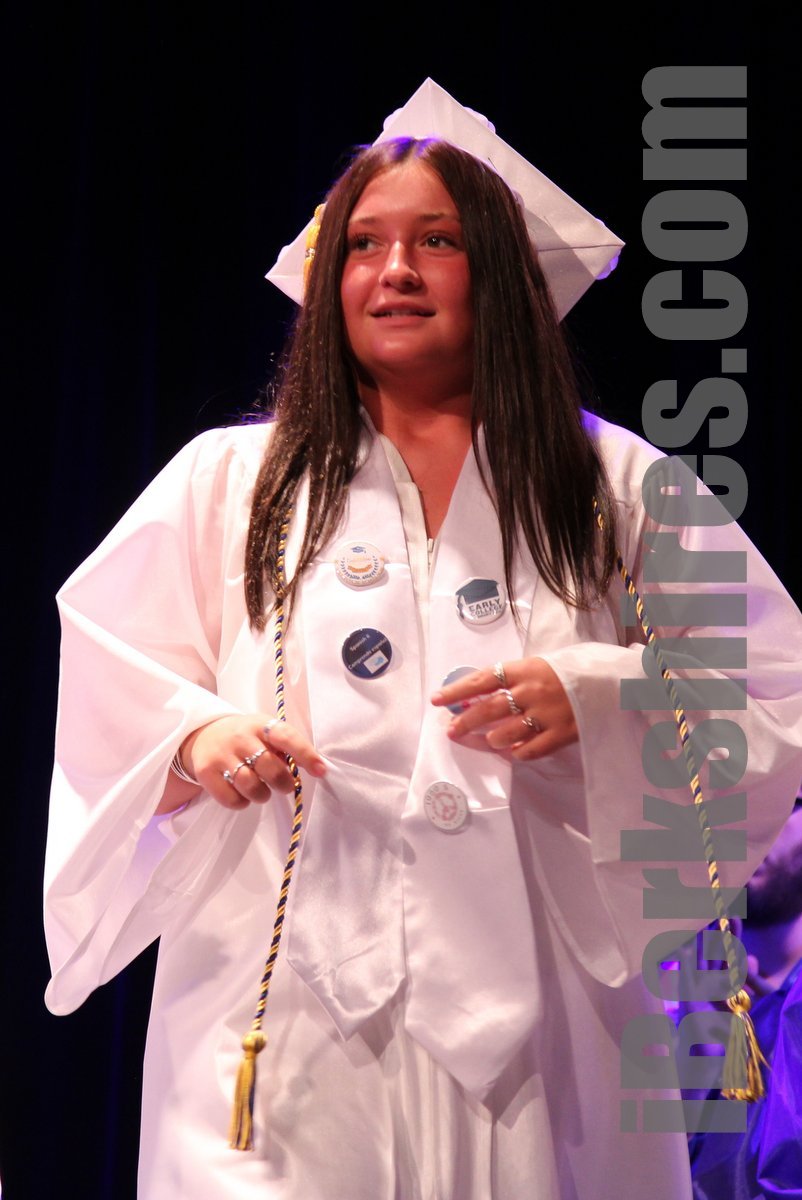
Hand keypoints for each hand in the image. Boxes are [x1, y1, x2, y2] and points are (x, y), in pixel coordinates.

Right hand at [159, 714, 326, 812]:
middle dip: (283, 782)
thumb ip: (286, 747)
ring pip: (250, 785)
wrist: (204, 734)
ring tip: (262, 790)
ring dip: (262, 795)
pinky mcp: (206, 772)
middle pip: (269, 767)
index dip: (305, 754)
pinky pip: (231, 799)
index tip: (320, 771)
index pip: (286, 737)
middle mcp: (241, 737)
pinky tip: (243, 794)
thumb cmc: (246, 737)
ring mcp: (221, 754)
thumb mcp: (265, 732)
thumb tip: (315, 768)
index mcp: (261, 725)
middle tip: (285, 785)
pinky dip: (242, 802)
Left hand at [431, 657, 577, 761]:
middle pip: (489, 709)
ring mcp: (547, 714)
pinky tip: (513, 752)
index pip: (482, 679)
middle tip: (451, 730)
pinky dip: (518, 753)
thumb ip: (515, 677)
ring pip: (506, 733)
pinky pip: (530, 750)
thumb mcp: (542, 664)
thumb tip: (479, 692)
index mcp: (525, 669)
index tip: (437, 699)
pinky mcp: (562, 734)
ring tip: (488, 741)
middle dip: (465, 721)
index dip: (456, 690)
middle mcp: (532, 691)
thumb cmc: (572, 671)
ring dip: (491, 740)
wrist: (612, 681)